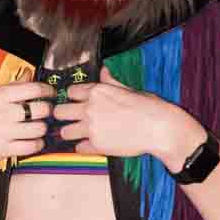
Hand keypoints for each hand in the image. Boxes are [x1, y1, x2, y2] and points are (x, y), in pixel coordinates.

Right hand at [0, 81, 55, 166]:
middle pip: (41, 109)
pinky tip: (34, 141)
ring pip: (39, 129)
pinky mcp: (2, 150)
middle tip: (44, 112)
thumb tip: (29, 76)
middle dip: (47, 110)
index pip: (34, 88)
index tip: (50, 94)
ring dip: (42, 129)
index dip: (48, 91)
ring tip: (38, 128)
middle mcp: (2, 112)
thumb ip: (10, 88)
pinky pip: (31, 147)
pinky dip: (37, 144)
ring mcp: (3, 132)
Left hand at [52, 66, 197, 166]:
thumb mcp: (128, 89)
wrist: (160, 128)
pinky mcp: (96, 145)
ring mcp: (91, 127)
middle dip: (64, 116)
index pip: (70, 92)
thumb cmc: (148, 107)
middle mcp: (90, 108)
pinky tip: (94, 144)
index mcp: (97, 91)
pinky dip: (84, 147)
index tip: (78, 103)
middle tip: (72, 120)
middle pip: (59, 112)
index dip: (73, 98)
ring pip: (64, 132)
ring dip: (71, 133)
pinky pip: (78, 148)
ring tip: (81, 134)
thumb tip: (103, 71)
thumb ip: (110, 82)